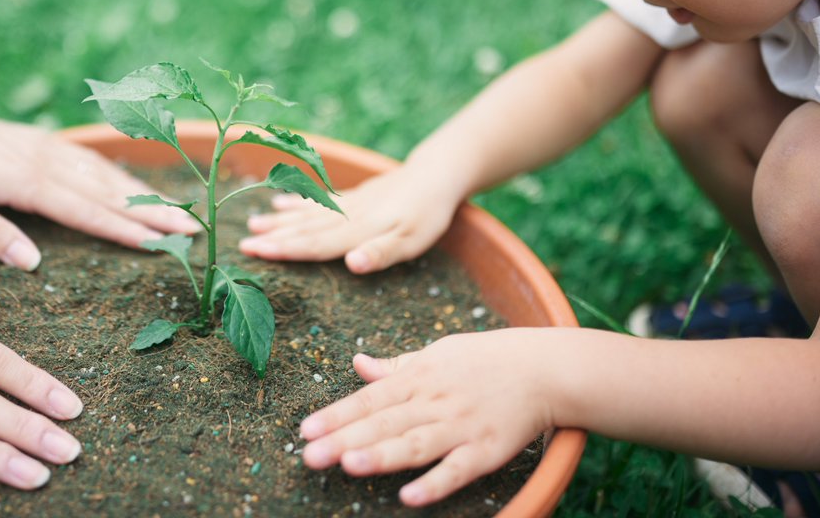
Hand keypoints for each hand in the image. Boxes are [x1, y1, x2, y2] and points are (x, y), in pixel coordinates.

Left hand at [0, 94, 198, 268]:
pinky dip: (122, 176)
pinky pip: (93, 161)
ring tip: (181, 212)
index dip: (124, 229)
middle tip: (193, 231)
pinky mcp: (47, 144)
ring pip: (107, 175)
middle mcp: (46, 163)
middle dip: (153, 212)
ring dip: (145, 195)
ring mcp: (50, 150)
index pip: (85, 211)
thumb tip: (33, 264)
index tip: (161, 243)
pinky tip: (138, 187)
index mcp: (25, 181)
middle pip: (109, 192)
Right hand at [240, 161, 460, 272]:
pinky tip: (279, 202)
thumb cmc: (428, 214)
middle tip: (241, 244)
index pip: (315, 244)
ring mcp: (347, 203)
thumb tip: (351, 264)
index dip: (284, 249)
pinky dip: (297, 202)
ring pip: (307, 213)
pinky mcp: (353, 196)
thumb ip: (380, 252)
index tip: (256, 252)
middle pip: (304, 228)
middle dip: (273, 236)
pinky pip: (318, 200)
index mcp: (357, 229)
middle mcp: (346, 215)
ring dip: (279, 220)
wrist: (437, 174)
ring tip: (252, 223)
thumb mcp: (413, 240)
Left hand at [298, 330, 554, 506]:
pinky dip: (435, 482)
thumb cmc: (484, 360)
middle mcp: (435, 401)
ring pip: (415, 444)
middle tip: (309, 456)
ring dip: (381, 456)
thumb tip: (358, 362)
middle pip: (384, 423)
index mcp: (419, 377)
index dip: (337, 415)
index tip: (305, 430)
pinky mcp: (488, 451)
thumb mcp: (436, 353)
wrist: (544, 368)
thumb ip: (396, 366)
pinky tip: (409, 496)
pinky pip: (458, 470)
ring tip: (347, 466)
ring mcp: (461, 427)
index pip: (369, 398)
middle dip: (344, 439)